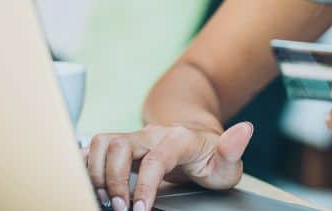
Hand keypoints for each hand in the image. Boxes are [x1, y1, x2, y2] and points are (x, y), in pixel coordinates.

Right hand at [84, 121, 253, 210]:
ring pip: (103, 142)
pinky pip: (95, 147)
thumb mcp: (227, 161)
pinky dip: (86, 163)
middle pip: (120, 145)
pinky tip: (86, 182)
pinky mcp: (120, 145)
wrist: (196, 141)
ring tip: (103, 198)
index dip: (144, 186)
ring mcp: (134, 138)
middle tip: (119, 208)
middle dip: (113, 179)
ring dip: (96, 171)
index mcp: (178, 139)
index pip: (155, 159)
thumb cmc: (210, 158)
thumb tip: (245, 129)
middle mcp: (151, 134)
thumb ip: (233, 149)